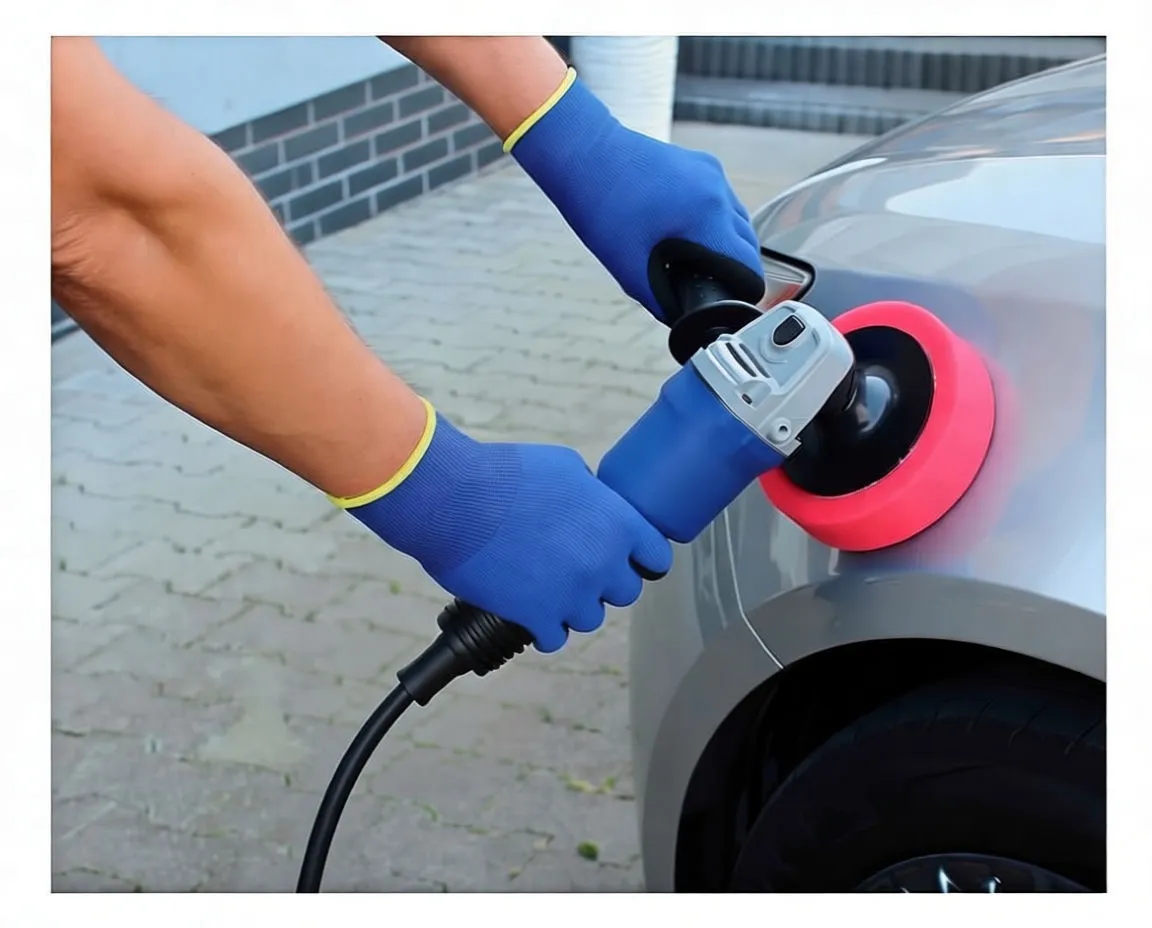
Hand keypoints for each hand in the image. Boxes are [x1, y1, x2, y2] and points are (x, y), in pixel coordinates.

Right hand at [331, 400, 672, 652]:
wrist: (455, 500)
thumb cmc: (505, 474)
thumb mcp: (564, 466)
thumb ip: (592, 493)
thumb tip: (595, 503)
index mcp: (617, 522)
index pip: (657, 558)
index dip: (642, 559)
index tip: (630, 561)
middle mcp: (602, 562)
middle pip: (625, 592)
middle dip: (603, 582)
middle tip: (577, 569)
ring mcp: (572, 593)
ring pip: (590, 618)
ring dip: (571, 606)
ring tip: (547, 588)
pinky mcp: (537, 616)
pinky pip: (554, 638)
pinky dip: (542, 628)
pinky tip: (530, 612)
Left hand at [506, 70, 765, 322]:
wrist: (584, 152)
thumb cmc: (600, 207)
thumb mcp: (629, 266)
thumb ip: (659, 298)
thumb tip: (679, 320)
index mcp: (706, 214)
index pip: (746, 264)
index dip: (741, 290)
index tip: (727, 303)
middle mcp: (718, 190)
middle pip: (746, 243)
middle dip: (734, 268)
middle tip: (710, 288)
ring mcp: (712, 173)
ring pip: (737, 220)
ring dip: (726, 244)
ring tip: (699, 263)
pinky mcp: (703, 164)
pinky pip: (722, 201)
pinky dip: (715, 222)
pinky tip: (689, 233)